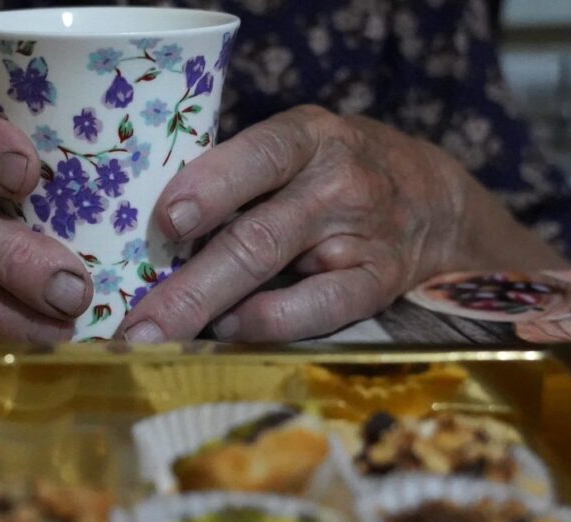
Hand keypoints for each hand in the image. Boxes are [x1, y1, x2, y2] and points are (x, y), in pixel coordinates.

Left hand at [118, 105, 569, 342]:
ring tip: (163, 335)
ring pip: (276, 272)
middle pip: (253, 234)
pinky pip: (321, 307)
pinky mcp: (378, 279)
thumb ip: (240, 181)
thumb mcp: (297, 152)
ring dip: (212, 308)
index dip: (210, 185)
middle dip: (187, 285)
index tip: (166, 221)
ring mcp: (359, 232)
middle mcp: (335, 180)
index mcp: (306, 137)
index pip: (256, 155)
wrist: (432, 200)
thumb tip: (154, 236)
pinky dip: (271, 322)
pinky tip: (231, 331)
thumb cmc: (333, 174)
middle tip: (138, 324)